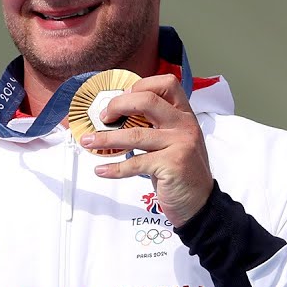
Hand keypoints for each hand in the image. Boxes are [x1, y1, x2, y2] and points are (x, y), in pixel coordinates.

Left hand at [79, 74, 212, 226]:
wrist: (199, 201)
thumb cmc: (180, 169)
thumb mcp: (172, 140)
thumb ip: (154, 125)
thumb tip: (116, 116)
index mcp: (183, 114)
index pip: (166, 84)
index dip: (140, 86)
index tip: (121, 99)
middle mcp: (184, 125)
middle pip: (147, 101)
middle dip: (118, 105)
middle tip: (103, 118)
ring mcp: (180, 144)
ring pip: (135, 135)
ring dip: (105, 139)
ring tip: (87, 142)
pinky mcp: (172, 165)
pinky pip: (135, 163)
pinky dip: (114, 168)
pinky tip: (101, 170)